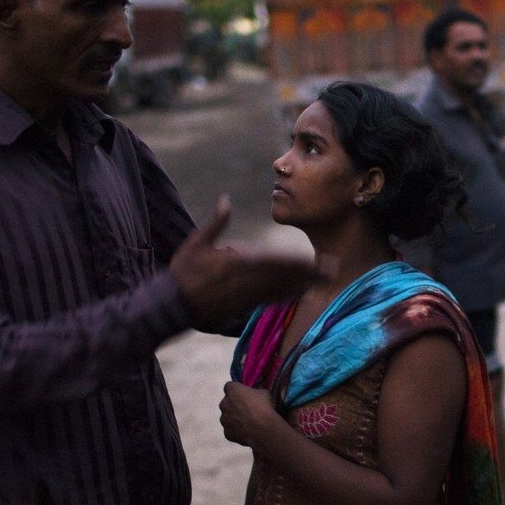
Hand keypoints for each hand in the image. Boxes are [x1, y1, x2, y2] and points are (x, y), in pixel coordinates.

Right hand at [170, 196, 326, 328]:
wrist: (173, 305)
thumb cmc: (184, 272)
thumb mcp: (196, 243)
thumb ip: (215, 223)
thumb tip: (225, 200)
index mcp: (236, 264)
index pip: (272, 262)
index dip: (295, 263)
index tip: (313, 260)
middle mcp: (246, 282)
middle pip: (284, 277)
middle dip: (308, 274)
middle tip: (331, 270)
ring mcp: (247, 295)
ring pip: (281, 290)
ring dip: (303, 285)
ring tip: (323, 280)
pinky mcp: (244, 305)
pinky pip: (271, 300)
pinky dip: (288, 296)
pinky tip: (301, 293)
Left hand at [219, 381, 277, 446]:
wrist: (263, 430)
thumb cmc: (264, 408)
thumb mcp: (264, 393)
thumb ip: (256, 391)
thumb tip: (256, 391)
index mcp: (232, 390)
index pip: (230, 386)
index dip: (238, 390)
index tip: (245, 394)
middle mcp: (224, 403)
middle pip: (227, 402)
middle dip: (234, 404)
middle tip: (247, 409)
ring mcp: (223, 419)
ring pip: (227, 417)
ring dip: (234, 418)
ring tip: (248, 422)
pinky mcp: (226, 432)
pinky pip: (230, 429)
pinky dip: (236, 430)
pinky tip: (247, 431)